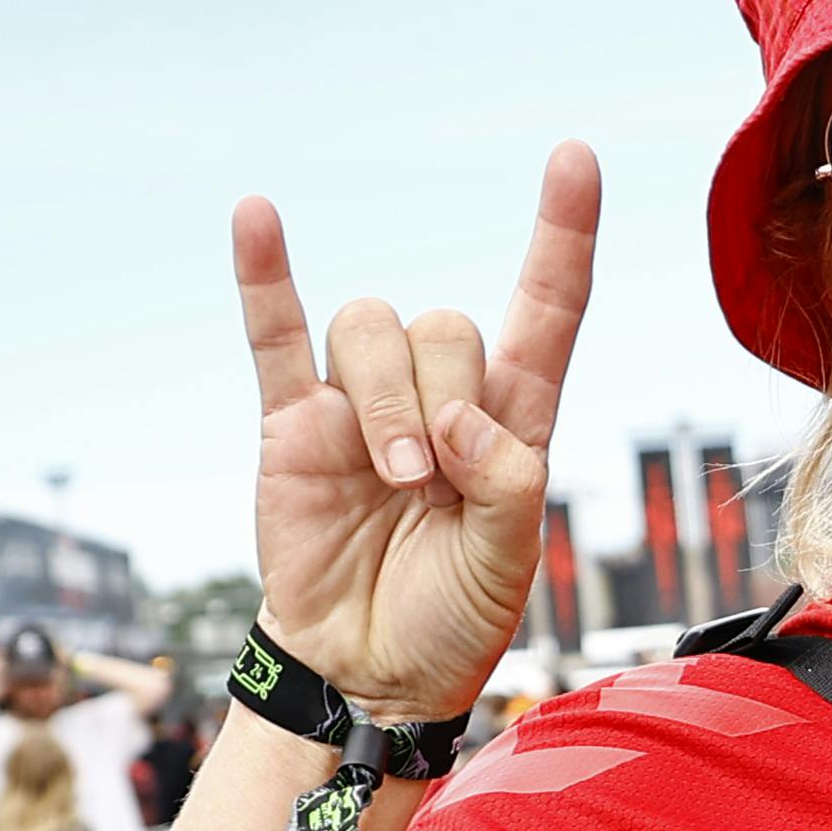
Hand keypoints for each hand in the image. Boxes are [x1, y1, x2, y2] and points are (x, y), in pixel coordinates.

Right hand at [239, 146, 598, 723]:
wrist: (368, 672)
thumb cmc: (452, 618)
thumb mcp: (510, 566)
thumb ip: (507, 486)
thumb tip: (463, 420)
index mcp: (511, 421)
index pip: (546, 308)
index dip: (561, 235)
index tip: (575, 158)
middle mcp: (438, 398)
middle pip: (444, 327)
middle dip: (441, 401)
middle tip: (433, 489)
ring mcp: (360, 406)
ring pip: (371, 329)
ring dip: (386, 400)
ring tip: (394, 480)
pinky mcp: (292, 425)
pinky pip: (273, 334)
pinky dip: (264, 275)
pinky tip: (256, 217)